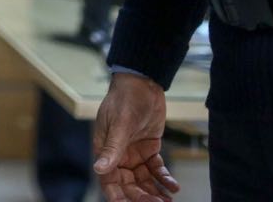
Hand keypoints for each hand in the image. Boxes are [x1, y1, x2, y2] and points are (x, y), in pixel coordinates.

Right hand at [93, 73, 178, 200]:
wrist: (142, 82)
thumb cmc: (124, 99)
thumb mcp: (119, 125)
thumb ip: (112, 149)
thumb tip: (99, 169)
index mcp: (105, 151)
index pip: (109, 181)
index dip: (118, 197)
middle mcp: (119, 156)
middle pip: (129, 185)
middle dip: (142, 197)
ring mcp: (134, 154)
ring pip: (144, 181)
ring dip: (155, 192)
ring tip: (168, 201)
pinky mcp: (149, 149)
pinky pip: (156, 170)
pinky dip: (164, 179)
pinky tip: (173, 186)